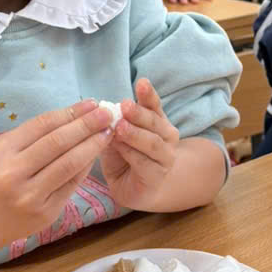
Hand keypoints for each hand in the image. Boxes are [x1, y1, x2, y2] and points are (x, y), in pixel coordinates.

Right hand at [0, 101, 112, 254]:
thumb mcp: (5, 151)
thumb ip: (36, 135)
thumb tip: (78, 114)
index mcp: (2, 151)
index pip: (42, 125)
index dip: (70, 112)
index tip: (91, 103)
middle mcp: (14, 173)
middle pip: (58, 142)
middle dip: (86, 125)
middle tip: (107, 113)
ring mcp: (30, 195)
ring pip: (69, 164)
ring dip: (92, 145)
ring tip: (108, 132)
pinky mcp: (46, 212)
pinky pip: (72, 184)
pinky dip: (86, 166)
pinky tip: (96, 154)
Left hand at [99, 78, 179, 209]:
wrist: (134, 189)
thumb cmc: (125, 158)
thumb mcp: (117, 136)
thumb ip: (115, 124)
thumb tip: (104, 110)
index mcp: (157, 122)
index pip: (154, 105)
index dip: (148, 94)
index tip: (141, 82)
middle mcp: (167, 137)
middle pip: (155, 122)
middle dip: (139, 113)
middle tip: (124, 105)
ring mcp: (165, 157)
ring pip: (152, 143)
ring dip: (135, 134)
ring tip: (120, 127)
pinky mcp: (158, 176)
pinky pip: (144, 163)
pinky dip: (131, 153)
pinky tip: (119, 147)